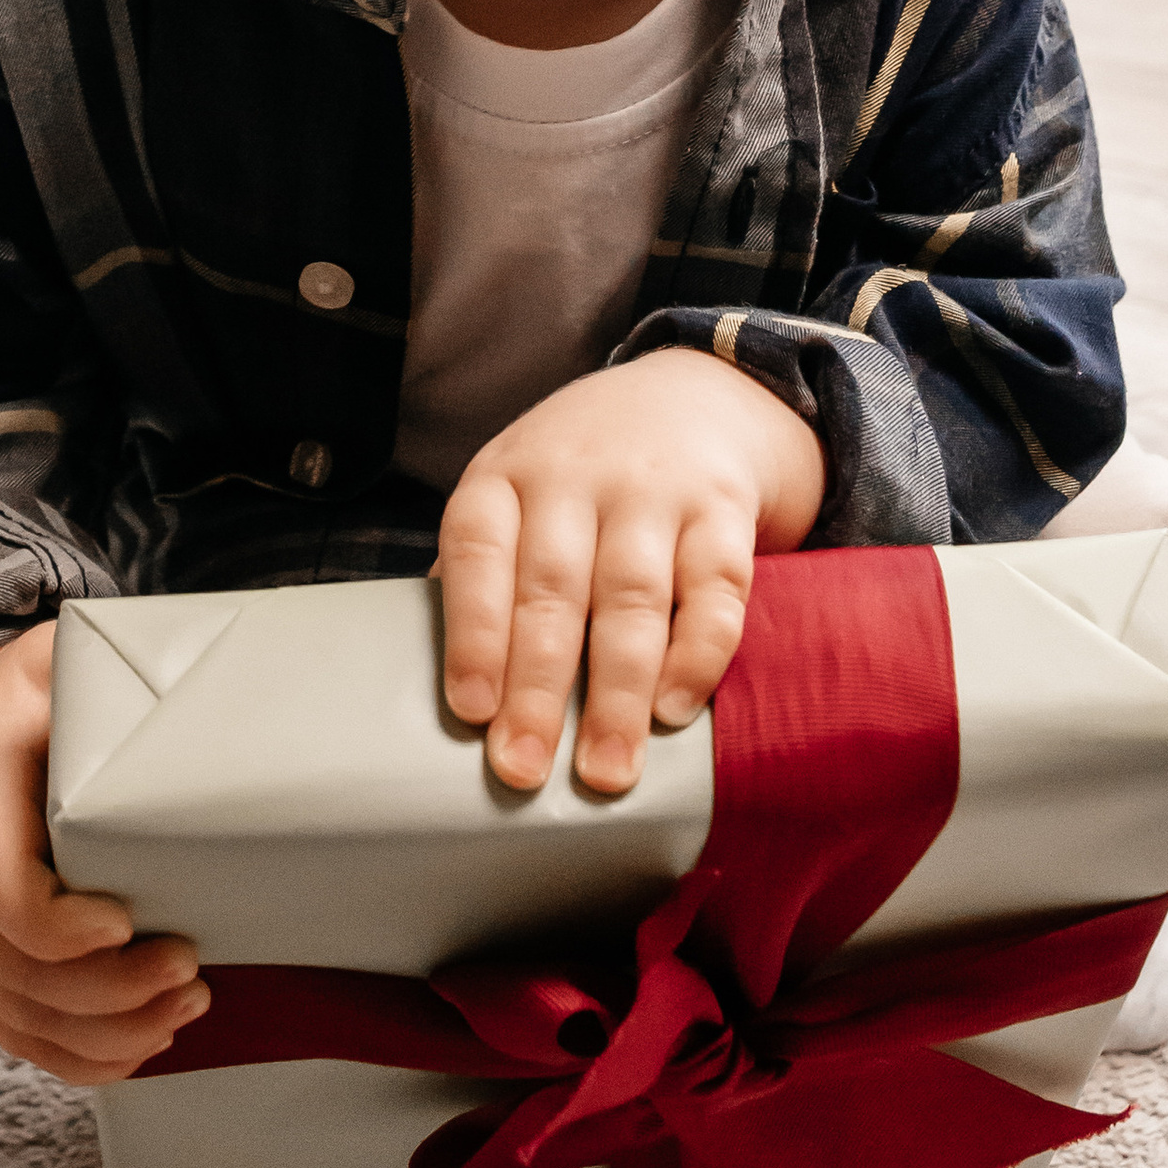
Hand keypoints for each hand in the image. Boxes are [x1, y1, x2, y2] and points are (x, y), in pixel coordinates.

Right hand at [0, 622, 208, 1082]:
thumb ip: (107, 682)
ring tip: (189, 1005)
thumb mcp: (52, 668)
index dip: (56, 923)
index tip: (126, 920)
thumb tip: (205, 691)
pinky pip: (19, 1035)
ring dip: (108, 1032)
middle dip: (110, 991)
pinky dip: (82, 1057)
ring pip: (20, 1017)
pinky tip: (144, 1045)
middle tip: (190, 970)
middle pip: (16, 968)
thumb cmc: (22, 706)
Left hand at [436, 349, 824, 799]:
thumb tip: (444, 687)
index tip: (472, 712)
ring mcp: (653, 489)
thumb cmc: (577, 479)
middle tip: (525, 770)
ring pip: (632, 597)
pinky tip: (674, 709)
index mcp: (504, 477)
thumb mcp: (515, 497)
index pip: (477, 551)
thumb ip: (485, 576)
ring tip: (606, 771)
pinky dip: (697, 654)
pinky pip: (715, 589)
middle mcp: (574, 475)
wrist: (690, 396)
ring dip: (618, 692)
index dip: (473, 633)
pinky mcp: (723, 509)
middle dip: (538, 688)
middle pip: (551, 588)